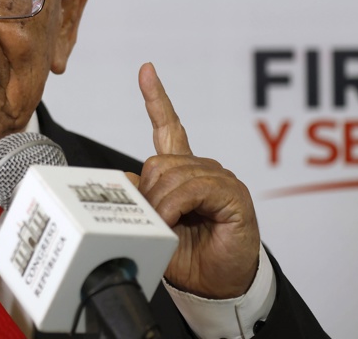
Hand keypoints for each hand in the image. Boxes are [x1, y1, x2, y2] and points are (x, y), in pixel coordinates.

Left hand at [128, 63, 259, 298]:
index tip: (146, 70)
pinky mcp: (234, 195)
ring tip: (166, 228)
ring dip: (160, 205)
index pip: (170, 127)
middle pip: (158, 162)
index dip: (156, 99)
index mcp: (183, 172)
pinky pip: (194, 188)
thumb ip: (139, 199)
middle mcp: (203, 170)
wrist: (215, 285)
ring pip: (173, 175)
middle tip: (151, 221)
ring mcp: (221, 179)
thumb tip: (123, 180)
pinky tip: (176, 221)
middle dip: (147, 193)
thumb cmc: (188, 256)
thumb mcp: (153, 226)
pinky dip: (177, 206)